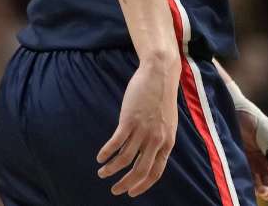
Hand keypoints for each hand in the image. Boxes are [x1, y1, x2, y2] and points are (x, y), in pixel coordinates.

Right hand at [97, 58, 179, 196]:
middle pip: (140, 170)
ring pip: (125, 159)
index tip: (131, 193)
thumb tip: (148, 155)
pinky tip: (100, 157)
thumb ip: (160, 140)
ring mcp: (143, 130)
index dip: (143, 185)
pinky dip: (106, 153)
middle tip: (114, 190)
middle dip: (125, 183)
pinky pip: (116, 143)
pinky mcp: (130, 120)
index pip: (156, 172)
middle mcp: (156, 139)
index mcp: (167, 142)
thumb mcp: (168, 123)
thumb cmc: (162, 98)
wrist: (159, 74)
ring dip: (111, 169)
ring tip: (102, 173)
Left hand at [236, 108, 267, 199]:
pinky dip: (249, 184)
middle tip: (267, 191)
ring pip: (259, 182)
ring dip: (261, 190)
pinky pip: (246, 177)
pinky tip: (249, 187)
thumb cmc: (260, 125)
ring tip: (260, 191)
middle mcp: (265, 162)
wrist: (240, 114)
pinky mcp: (240, 162)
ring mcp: (252, 163)